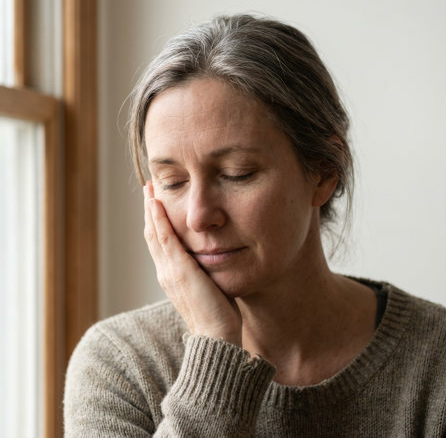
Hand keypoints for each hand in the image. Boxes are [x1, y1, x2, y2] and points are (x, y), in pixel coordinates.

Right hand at [143, 181, 241, 346]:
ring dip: (151, 209)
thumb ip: (204, 272)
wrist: (216, 337)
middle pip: (152, 234)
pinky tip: (156, 202)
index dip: (156, 221)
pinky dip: (158, 219)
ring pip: (154, 232)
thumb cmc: (216, 316)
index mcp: (171, 276)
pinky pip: (164, 238)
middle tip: (148, 189)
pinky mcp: (178, 269)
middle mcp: (165, 271)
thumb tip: (212, 258)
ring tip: (149, 188)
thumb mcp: (208, 287)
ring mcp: (169, 270)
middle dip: (150, 210)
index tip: (157, 203)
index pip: (160, 242)